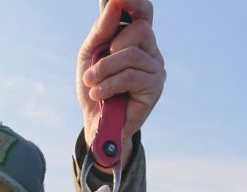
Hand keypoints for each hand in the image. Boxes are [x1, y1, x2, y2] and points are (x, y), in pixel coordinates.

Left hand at [77, 0, 165, 165]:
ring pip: (131, 54)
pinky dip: (109, 84)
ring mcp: (155, 68)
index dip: (134, 1)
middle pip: (140, 28)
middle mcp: (150, 51)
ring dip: (104, 70)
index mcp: (136, 39)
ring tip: (92, 84)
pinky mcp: (155, 87)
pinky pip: (131, 75)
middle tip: (95, 67)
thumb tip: (113, 4)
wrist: (97, 124)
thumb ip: (100, 31)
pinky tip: (100, 95)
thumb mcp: (90, 56)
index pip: (144, 11)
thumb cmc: (94, 88)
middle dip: (111, 48)